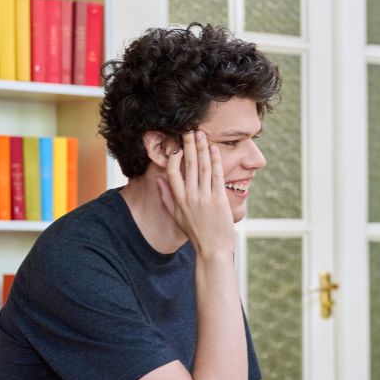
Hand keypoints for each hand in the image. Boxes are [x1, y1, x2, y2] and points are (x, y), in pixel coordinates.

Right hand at [156, 130, 234, 256]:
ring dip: (202, 148)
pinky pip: (216, 176)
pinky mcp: (219, 200)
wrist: (212, 249)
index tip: (177, 144)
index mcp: (178, 199)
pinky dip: (215, 161)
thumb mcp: (176, 216)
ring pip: (203, 167)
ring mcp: (205, 197)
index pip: (172, 171)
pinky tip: (214, 149)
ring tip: (201, 134)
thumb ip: (167, 197)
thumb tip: (160, 179)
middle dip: (189, 145)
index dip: (174, 156)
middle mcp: (190, 196)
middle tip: (189, 130)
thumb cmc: (196, 234)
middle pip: (188, 165)